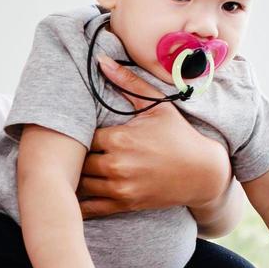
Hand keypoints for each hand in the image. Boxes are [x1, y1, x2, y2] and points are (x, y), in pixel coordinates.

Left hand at [78, 55, 231, 218]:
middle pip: (77, 161)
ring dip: (74, 177)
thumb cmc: (179, 136)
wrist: (202, 172)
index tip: (75, 130)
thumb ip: (127, 82)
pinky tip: (73, 197)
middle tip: (66, 150)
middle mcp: (116, 165)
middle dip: (73, 155)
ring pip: (80, 184)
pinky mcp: (125, 204)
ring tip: (69, 170)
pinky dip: (79, 204)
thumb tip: (101, 60)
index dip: (76, 133)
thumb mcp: (156, 106)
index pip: (81, 136)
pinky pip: (92, 208)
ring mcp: (120, 187)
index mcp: (119, 139)